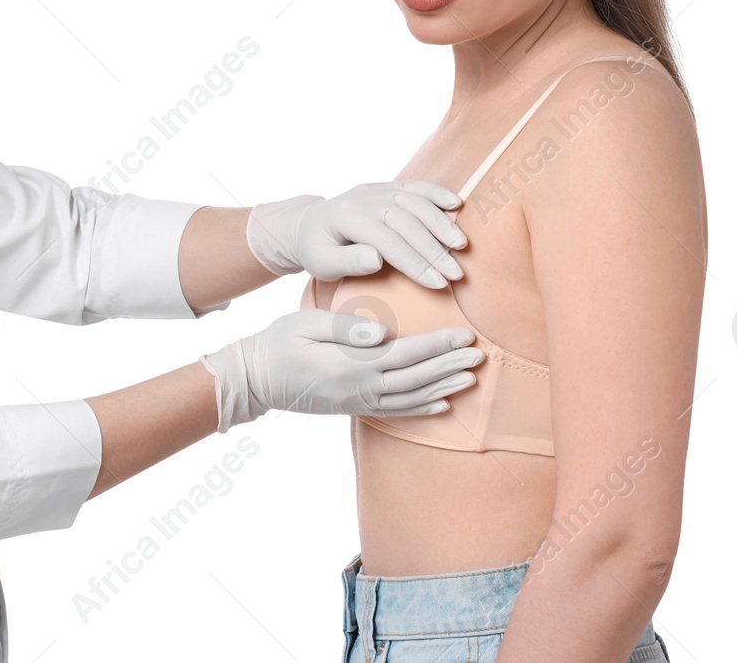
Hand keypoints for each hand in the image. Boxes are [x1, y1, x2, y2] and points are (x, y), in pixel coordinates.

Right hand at [198, 308, 483, 432]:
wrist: (255, 380)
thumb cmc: (278, 343)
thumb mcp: (306, 323)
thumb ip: (344, 327)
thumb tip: (381, 332)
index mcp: (350, 365)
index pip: (406, 355)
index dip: (438, 346)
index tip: (465, 335)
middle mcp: (360, 389)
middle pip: (417, 379)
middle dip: (450, 366)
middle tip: (482, 355)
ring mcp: (358, 403)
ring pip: (412, 398)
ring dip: (444, 387)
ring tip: (472, 378)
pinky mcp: (354, 409)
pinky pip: (396, 412)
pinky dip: (423, 409)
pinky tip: (443, 404)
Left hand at [245, 182, 467, 287]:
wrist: (308, 224)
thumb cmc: (316, 250)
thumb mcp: (321, 263)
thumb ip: (347, 261)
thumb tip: (377, 258)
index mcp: (347, 217)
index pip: (388, 241)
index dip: (415, 263)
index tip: (437, 284)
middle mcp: (364, 198)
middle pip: (406, 222)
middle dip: (434, 250)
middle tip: (456, 274)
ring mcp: (378, 190)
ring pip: (415, 202)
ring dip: (441, 223)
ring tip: (461, 246)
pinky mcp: (387, 187)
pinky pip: (415, 186)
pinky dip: (437, 192)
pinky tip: (456, 204)